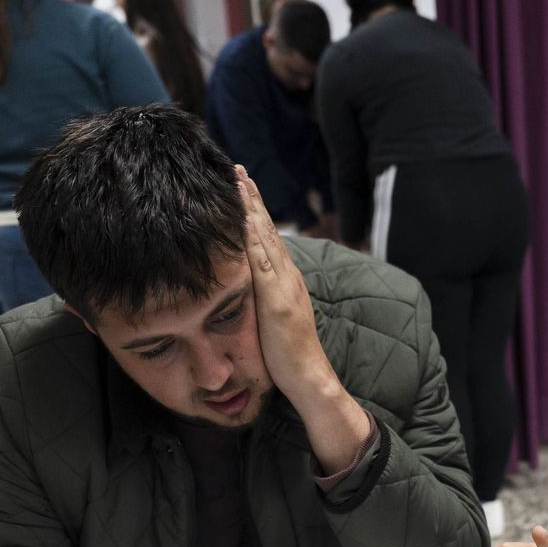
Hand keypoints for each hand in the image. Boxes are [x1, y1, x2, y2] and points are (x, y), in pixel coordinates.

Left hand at [238, 166, 333, 405]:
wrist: (308, 376)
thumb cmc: (289, 355)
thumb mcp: (275, 319)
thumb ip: (266, 299)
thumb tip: (250, 289)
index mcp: (286, 280)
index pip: (269, 238)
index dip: (256, 211)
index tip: (243, 187)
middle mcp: (288, 276)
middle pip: (268, 229)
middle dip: (253, 198)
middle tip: (239, 170)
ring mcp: (284, 285)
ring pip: (266, 238)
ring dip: (252, 208)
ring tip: (240, 181)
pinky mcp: (277, 299)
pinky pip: (262, 263)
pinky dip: (254, 238)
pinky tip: (244, 219)